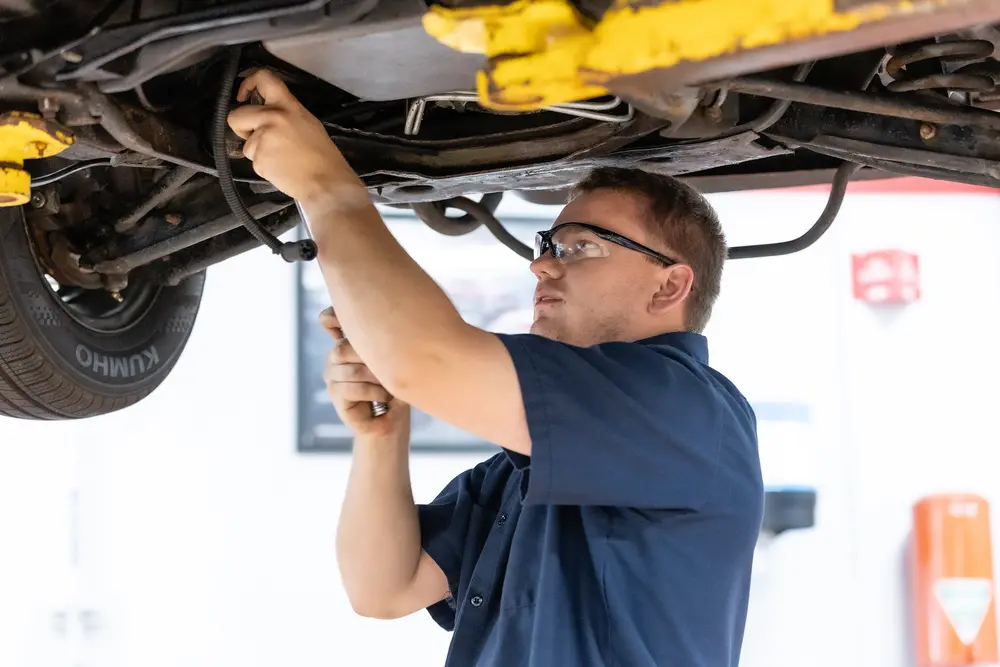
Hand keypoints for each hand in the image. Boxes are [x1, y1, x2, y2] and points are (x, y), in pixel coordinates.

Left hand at [226, 69, 370, 209]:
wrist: (326, 183)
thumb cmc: (322, 156)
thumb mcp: (308, 123)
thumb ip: (286, 115)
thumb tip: (267, 113)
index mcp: (288, 106)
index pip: (263, 79)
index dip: (247, 84)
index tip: (243, 96)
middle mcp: (272, 118)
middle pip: (236, 116)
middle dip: (241, 128)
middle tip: (258, 137)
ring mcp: (263, 139)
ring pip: (246, 144)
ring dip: (258, 152)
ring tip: (281, 159)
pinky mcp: (259, 160)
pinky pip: (254, 160)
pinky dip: (264, 166)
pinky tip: (281, 169)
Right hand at [320, 307, 409, 438]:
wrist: (394, 418)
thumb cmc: (398, 385)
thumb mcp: (397, 360)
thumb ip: (389, 343)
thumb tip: (388, 329)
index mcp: (350, 341)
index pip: (329, 319)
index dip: (332, 317)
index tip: (344, 323)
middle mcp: (336, 355)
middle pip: (343, 348)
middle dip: (370, 359)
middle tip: (391, 371)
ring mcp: (332, 375)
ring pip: (351, 370)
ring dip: (377, 379)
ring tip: (391, 387)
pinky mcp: (336, 395)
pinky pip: (350, 389)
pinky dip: (373, 393)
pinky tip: (384, 398)